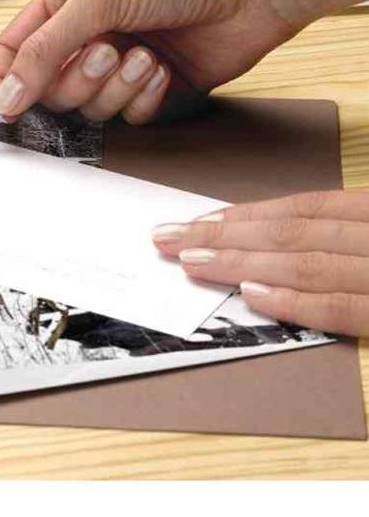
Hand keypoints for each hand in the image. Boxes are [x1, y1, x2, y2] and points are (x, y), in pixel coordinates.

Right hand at [0, 0, 300, 123]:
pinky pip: (126, 117)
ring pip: (89, 108)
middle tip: (107, 52)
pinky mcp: (149, 90)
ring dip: (117, 86)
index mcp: (63, 6)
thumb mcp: (96, 0)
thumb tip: (4, 94)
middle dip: (79, 77)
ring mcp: (117, 67)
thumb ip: (43, 51)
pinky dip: (144, 97)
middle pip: (50, 89)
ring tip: (145, 55)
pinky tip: (164, 68)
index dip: (2, 82)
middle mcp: (86, 38)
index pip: (13, 53)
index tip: (1, 107)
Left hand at [152, 190, 368, 335]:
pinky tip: (250, 295)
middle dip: (224, 236)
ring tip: (192, 262)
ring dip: (243, 263)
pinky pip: (341, 308)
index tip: (199, 221)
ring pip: (306, 265)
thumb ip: (346, 235)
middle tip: (171, 239)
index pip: (304, 209)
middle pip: (291, 233)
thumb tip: (278, 241)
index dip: (247, 215)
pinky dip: (295, 302)